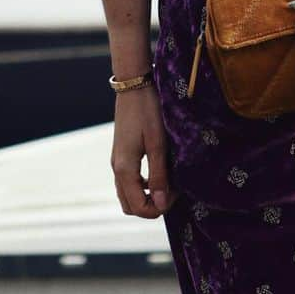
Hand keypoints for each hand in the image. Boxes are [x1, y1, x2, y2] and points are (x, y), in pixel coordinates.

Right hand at [111, 85, 179, 218]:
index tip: (178, 192)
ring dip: (147, 196)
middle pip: (130, 206)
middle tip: (174, 190)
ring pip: (128, 195)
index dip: (160, 207)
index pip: (138, 207)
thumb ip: (159, 175)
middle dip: (152, 206)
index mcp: (124, 169)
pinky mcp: (120, 155)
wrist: (133, 86)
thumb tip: (162, 204)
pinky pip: (128, 182)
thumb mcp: (158, 144)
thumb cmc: (148, 111)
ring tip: (168, 181)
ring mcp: (116, 162)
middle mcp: (116, 169)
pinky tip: (158, 172)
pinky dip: (142, 186)